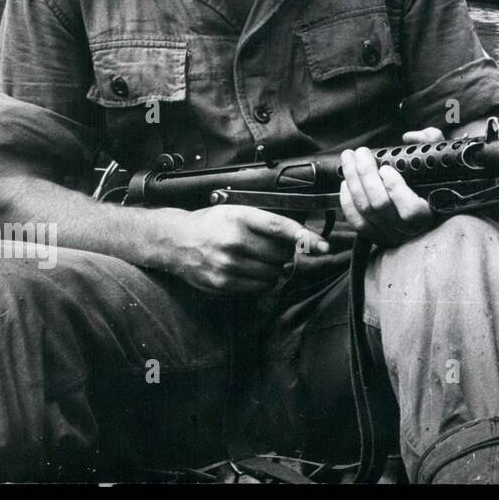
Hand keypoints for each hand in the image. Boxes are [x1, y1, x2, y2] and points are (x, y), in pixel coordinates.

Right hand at [171, 205, 328, 295]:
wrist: (174, 241)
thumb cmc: (211, 224)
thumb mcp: (236, 211)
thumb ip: (265, 221)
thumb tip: (300, 235)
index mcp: (240, 217)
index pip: (279, 227)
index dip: (305, 237)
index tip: (323, 245)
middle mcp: (234, 240)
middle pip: (280, 254)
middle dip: (285, 253)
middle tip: (275, 249)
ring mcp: (227, 264)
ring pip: (273, 273)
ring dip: (275, 269)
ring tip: (260, 260)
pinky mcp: (222, 283)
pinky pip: (259, 288)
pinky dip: (264, 282)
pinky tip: (253, 272)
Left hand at [339, 138, 437, 245]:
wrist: (430, 207)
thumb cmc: (437, 181)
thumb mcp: (441, 159)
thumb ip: (431, 142)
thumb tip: (410, 137)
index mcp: (429, 213)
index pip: (410, 209)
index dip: (394, 188)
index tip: (385, 168)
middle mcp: (409, 229)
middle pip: (380, 205)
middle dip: (365, 175)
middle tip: (360, 153)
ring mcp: (391, 234)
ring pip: (365, 209)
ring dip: (353, 181)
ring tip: (349, 159)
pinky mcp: (376, 235)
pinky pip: (356, 221)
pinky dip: (347, 201)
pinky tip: (346, 183)